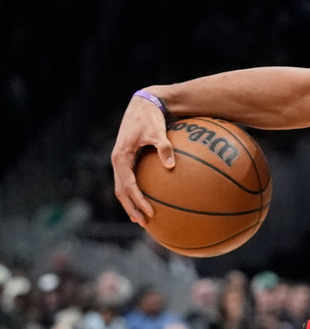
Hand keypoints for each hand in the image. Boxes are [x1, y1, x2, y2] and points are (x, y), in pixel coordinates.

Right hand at [110, 92, 174, 223]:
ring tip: (143, 217)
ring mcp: (121, 161)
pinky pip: (129, 179)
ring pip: (122, 187)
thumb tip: (172, 165)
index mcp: (121, 157)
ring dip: (131, 203)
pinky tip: (149, 198)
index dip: (137, 201)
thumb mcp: (157, 130)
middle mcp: (118, 161)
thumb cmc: (150, 117)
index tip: (149, 213)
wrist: (143, 104)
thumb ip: (163, 147)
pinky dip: (135, 191)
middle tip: (144, 223)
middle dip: (131, 208)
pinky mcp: (127, 159)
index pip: (127, 186)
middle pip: (121, 191)